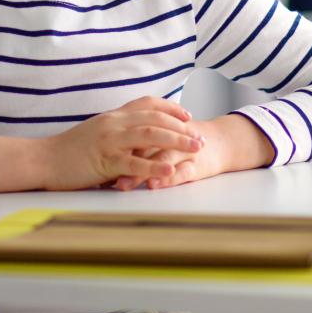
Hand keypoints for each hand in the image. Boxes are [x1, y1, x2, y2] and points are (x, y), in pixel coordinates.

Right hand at [38, 96, 203, 190]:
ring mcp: (109, 140)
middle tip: (201, 137)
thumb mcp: (95, 133)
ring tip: (196, 148)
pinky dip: (154, 166)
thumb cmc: (68, 151)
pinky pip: (134, 162)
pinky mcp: (104, 160)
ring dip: (176, 141)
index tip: (187, 114)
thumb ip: (115, 131)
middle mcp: (114, 123)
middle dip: (181, 127)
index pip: (147, 104)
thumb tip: (135, 136)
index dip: (169, 108)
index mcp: (113, 116)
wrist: (42, 159)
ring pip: (150, 135)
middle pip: (155, 119)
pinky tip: (170, 170)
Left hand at [112, 114, 274, 190]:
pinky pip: (181, 171)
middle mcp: (167, 137)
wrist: (222, 141)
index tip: (89, 162)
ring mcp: (182, 150)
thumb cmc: (183, 142)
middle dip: (120, 161)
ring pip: (159, 158)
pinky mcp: (196, 164)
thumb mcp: (158, 139)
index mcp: (154, 128)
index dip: (109, 148)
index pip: (129, 135)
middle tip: (98, 173)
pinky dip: (166, 178)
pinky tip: (154, 185)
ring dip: (140, 171)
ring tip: (123, 184)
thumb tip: (101, 155)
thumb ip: (136, 143)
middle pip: (140, 145)